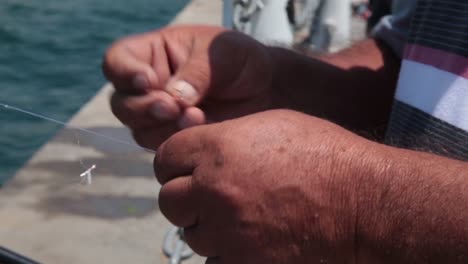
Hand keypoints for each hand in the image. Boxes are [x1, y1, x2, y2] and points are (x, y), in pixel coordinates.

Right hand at [103, 25, 273, 148]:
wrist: (267, 91)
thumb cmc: (242, 61)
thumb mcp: (222, 55)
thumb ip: (196, 73)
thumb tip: (173, 98)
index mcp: (153, 54)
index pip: (118, 61)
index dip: (124, 73)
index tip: (148, 81)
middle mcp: (150, 87)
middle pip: (121, 103)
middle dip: (144, 108)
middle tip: (172, 107)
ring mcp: (160, 115)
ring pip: (139, 129)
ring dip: (163, 127)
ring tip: (197, 116)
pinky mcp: (175, 137)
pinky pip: (162, 146)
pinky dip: (177, 140)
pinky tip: (202, 128)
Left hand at [155, 110, 374, 263]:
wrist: (363, 204)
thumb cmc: (324, 157)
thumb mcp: (272, 126)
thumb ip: (226, 139)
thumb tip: (202, 155)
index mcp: (217, 150)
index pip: (165, 159)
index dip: (178, 164)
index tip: (191, 169)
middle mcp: (213, 192)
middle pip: (170, 200)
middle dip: (188, 198)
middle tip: (214, 197)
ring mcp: (227, 233)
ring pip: (192, 234)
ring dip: (209, 227)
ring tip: (242, 218)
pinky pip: (214, 261)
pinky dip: (227, 253)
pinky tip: (253, 240)